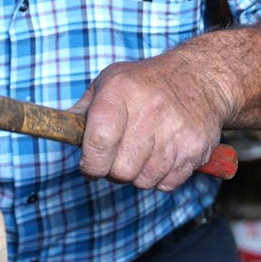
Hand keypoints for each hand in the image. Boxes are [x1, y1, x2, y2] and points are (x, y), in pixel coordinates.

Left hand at [73, 48, 233, 191]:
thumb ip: (84, 108)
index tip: (90, 163)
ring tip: (144, 150)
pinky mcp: (195, 148)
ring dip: (138, 173)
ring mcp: (175, 131)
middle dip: (114, 170)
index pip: (98, 142)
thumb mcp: (110, 80)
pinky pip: (167, 183)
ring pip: (143, 181)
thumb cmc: (146, 82)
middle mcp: (149, 110)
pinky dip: (161, 176)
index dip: (89, 162)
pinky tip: (164, 153)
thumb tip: (60, 130)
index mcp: (120, 91)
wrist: (200, 78)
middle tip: (119, 154)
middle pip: (120, 170)